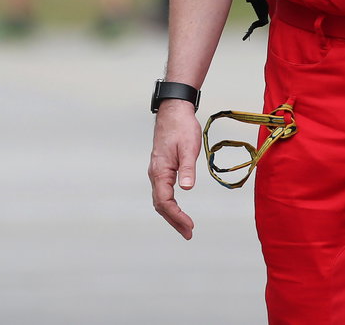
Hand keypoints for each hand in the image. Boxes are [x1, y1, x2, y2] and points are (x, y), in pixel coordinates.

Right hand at [148, 103, 200, 238]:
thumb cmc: (182, 127)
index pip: (165, 201)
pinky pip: (162, 191)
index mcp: (160, 170)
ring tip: (185, 226)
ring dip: (172, 214)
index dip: (177, 216)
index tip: (190, 225)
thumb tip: (187, 189)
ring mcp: (157, 170)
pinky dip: (170, 204)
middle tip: (189, 234)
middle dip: (174, 221)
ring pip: (160, 199)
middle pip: (160, 204)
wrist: (174, 110)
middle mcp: (155, 173)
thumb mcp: (189, 148)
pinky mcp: (161, 167)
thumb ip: (187, 169)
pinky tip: (178, 208)